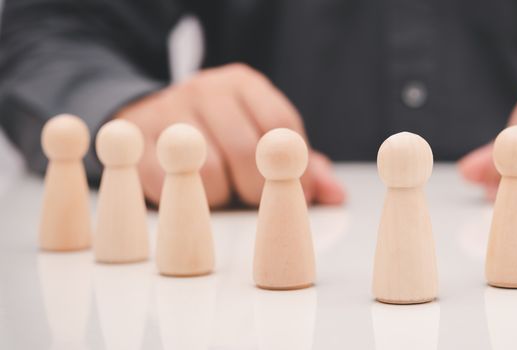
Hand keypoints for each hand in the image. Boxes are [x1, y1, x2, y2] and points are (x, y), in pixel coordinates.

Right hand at [114, 63, 345, 207]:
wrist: (145, 113)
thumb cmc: (219, 132)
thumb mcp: (260, 136)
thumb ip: (300, 165)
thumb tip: (337, 195)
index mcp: (243, 84)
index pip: (282, 125)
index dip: (294, 168)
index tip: (298, 192)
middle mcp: (205, 89)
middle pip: (247, 149)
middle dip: (258, 188)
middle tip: (253, 199)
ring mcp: (167, 111)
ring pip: (208, 171)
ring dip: (220, 196)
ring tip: (220, 190)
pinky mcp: (136, 139)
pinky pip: (167, 184)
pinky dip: (184, 199)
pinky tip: (190, 192)